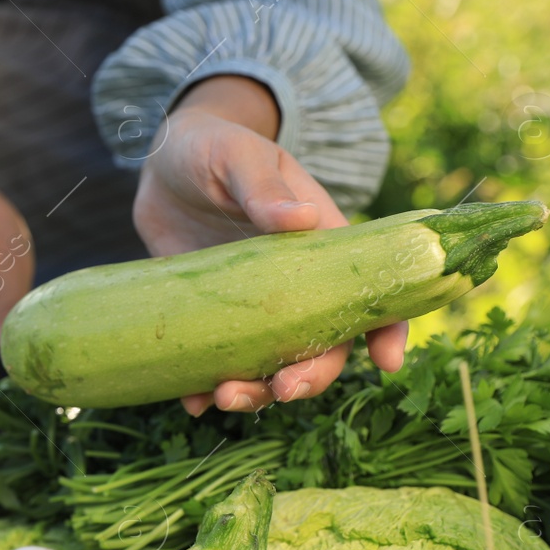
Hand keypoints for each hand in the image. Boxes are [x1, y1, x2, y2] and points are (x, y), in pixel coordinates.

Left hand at [133, 76, 406, 414]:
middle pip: (319, 348)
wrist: (162, 162)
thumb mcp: (240, 157)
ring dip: (255, 394)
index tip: (387, 364)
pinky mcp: (208, 317)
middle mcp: (293, 288)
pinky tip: (193, 402)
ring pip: (268, 367)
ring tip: (223, 398)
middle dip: (308, 379)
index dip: (385, 331)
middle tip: (280, 391)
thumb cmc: (216, 148)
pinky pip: (214, 364)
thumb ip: (264, 187)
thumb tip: (297, 219)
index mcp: (320, 247)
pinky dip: (204, 390)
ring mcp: (249, 308)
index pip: (367, 294)